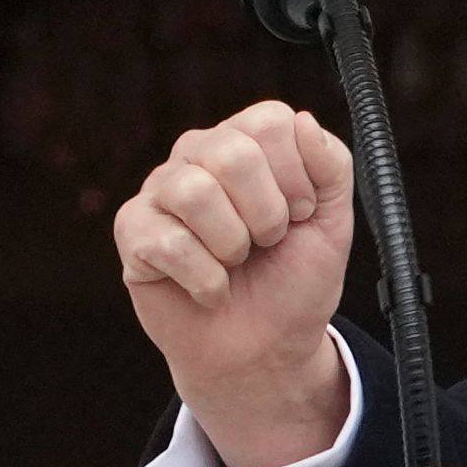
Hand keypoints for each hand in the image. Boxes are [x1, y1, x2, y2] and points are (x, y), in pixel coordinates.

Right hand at [113, 101, 355, 466]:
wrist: (266, 346)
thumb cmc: (296, 278)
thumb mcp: (334, 220)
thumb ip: (332, 165)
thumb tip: (303, 120)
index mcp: (249, 140)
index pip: (270, 121)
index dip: (298, 176)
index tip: (303, 213)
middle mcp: (199, 154)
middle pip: (232, 153)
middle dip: (268, 213)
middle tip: (269, 241)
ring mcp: (160, 191)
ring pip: (194, 192)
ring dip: (233, 244)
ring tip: (237, 262)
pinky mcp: (132, 233)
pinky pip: (167, 243)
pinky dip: (206, 279)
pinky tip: (212, 288)